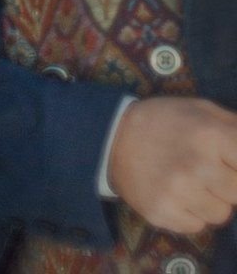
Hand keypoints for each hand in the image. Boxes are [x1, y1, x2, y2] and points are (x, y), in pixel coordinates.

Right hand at [109, 97, 236, 233]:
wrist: (111, 136)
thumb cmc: (165, 122)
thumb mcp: (201, 110)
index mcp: (211, 135)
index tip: (228, 165)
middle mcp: (198, 166)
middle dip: (227, 184)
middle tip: (207, 170)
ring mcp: (179, 192)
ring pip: (221, 214)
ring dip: (210, 201)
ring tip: (188, 181)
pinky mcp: (162, 212)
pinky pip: (197, 226)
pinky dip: (190, 213)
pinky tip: (174, 193)